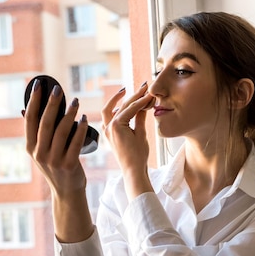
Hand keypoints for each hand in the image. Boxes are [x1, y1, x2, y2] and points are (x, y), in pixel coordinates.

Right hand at [25, 79, 88, 194]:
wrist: (67, 191)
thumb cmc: (55, 166)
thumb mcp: (40, 151)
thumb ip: (35, 132)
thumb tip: (24, 109)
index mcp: (30, 147)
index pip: (29, 119)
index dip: (33, 100)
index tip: (38, 85)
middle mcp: (39, 153)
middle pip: (45, 122)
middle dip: (51, 103)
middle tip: (58, 89)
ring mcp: (53, 160)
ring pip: (61, 131)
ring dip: (69, 113)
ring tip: (76, 101)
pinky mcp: (69, 165)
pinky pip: (76, 142)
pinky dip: (80, 129)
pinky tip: (84, 119)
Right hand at [101, 82, 154, 198]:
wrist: (134, 169)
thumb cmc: (137, 156)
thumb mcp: (139, 133)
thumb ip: (139, 118)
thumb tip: (144, 104)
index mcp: (111, 128)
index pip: (121, 109)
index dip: (134, 99)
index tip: (144, 91)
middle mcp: (108, 127)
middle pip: (119, 105)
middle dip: (132, 94)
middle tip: (144, 85)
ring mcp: (109, 128)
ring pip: (121, 106)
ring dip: (134, 96)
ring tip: (144, 89)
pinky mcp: (115, 129)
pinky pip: (127, 111)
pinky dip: (137, 104)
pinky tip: (146, 99)